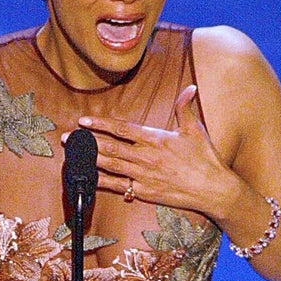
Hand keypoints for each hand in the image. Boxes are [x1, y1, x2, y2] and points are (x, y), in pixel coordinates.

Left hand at [73, 85, 228, 213]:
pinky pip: (118, 187)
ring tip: (71, 154)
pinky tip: (86, 179)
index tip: (84, 120)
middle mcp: (146, 157)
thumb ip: (185, 108)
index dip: (100, 124)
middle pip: (109, 147)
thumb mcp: (195, 130)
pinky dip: (101, 182)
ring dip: (89, 159)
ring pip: (110, 165)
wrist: (213, 189)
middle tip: (67, 137)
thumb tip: (189, 88)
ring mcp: (143, 176)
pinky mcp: (145, 193)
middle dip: (86, 141)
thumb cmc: (205, 159)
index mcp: (155, 139)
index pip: (122, 128)